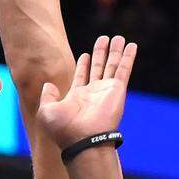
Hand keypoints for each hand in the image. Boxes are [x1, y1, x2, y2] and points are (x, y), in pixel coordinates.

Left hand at [35, 35, 136, 149]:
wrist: (83, 140)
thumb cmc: (64, 130)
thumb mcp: (46, 112)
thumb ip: (47, 96)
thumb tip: (48, 85)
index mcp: (77, 97)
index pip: (82, 76)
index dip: (84, 65)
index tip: (85, 54)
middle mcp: (93, 93)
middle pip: (98, 67)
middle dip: (101, 53)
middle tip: (104, 39)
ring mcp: (106, 91)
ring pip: (112, 66)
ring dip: (115, 51)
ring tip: (118, 37)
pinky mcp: (117, 90)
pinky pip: (124, 70)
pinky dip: (128, 57)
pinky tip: (131, 46)